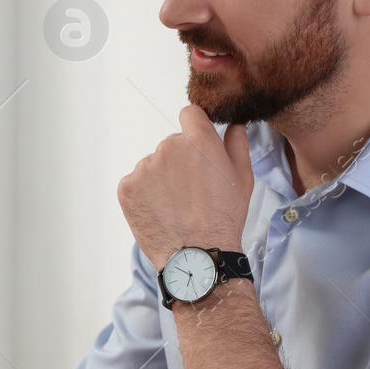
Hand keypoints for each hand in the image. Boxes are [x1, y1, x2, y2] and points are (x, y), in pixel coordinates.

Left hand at [117, 106, 254, 270]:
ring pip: (154, 165)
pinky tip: (161, 211)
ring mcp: (144, 168)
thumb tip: (234, 123)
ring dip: (162, 179)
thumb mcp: (242, 177)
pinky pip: (136, 183)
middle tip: (192, 190)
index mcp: (198, 140)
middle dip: (180, 161)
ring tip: (177, 205)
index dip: (194, 127)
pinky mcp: (127, 187)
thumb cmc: (224, 218)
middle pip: (172, 144)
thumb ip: (236, 143)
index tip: (196, 144)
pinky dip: (145, 194)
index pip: (190, 114)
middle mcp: (168, 148)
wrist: (198, 255)